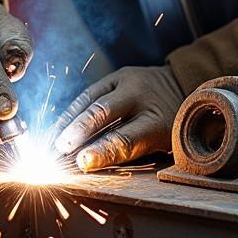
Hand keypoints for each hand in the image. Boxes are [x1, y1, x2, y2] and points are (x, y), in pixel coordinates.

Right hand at [53, 65, 184, 170]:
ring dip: (69, 120)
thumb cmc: (170, 125)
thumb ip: (130, 152)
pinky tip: (61, 126)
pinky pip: (91, 92)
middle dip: (80, 130)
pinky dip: (73, 109)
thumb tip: (92, 163)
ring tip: (53, 141)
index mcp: (159, 119)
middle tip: (60, 149)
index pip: (127, 138)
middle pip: (105, 111)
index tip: (83, 162)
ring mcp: (129, 79)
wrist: (184, 87)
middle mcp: (142, 94)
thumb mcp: (160, 144)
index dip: (103, 151)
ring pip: (93, 98)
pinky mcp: (118, 74)